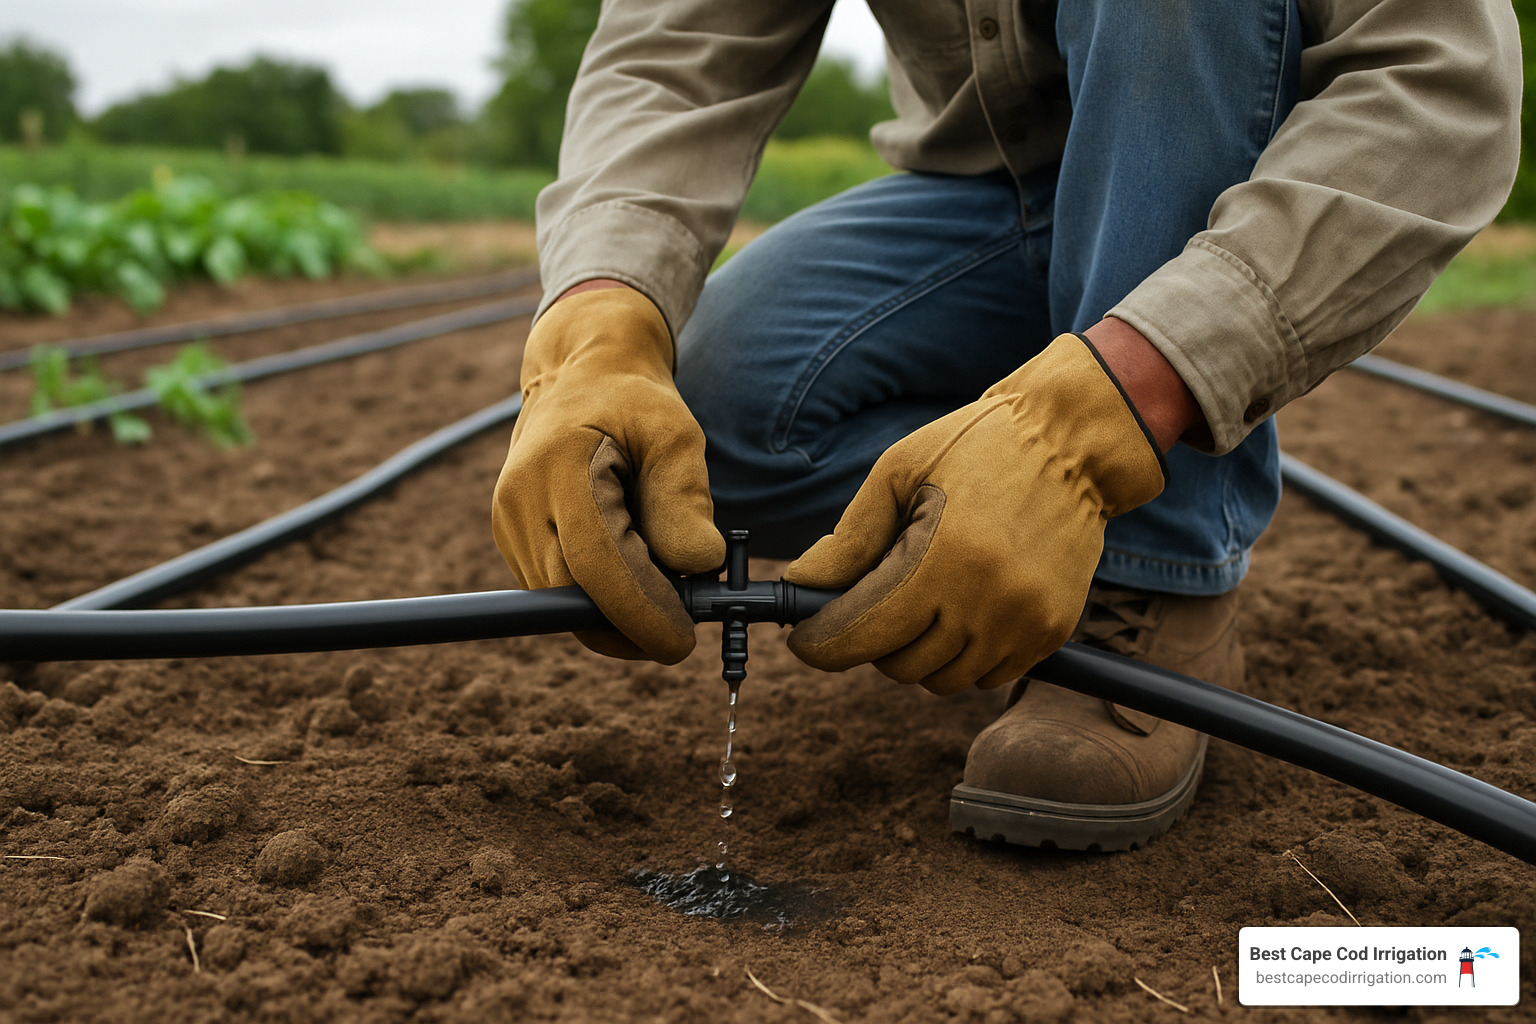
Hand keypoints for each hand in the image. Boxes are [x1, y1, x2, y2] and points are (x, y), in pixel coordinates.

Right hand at [492, 285, 724, 662]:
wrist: (581, 378)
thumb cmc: (635, 404)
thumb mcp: (676, 436)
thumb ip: (685, 500)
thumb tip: (699, 567)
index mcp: (561, 467)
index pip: (598, 566)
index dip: (641, 612)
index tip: (682, 639)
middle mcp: (520, 502)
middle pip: (576, 598)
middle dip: (635, 618)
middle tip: (690, 608)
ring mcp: (510, 526)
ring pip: (565, 605)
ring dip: (618, 609)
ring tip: (663, 573)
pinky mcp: (513, 543)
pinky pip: (558, 593)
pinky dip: (601, 595)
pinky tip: (634, 564)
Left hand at [783, 333, 1166, 693]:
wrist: (1073, 443)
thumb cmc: (977, 447)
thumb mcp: (900, 473)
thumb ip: (850, 538)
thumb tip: (802, 583)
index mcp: (941, 558)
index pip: (862, 635)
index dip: (822, 643)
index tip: (805, 638)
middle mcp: (987, 601)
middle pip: (899, 666)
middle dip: (873, 641)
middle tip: (878, 599)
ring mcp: (1024, 622)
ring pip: (943, 680)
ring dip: (921, 652)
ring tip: (927, 600)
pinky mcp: (1052, 632)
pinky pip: (988, 677)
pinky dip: (965, 656)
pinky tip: (966, 608)